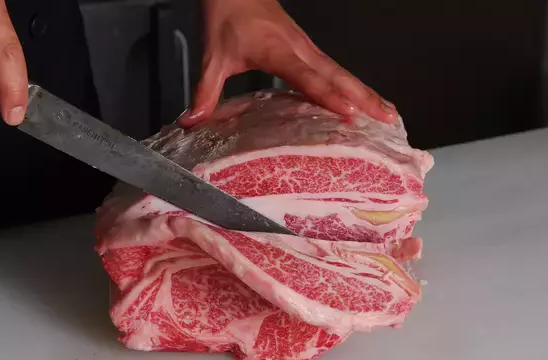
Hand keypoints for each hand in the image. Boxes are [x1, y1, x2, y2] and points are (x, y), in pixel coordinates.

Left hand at [178, 0, 396, 127]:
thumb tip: (192, 121)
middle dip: (365, 98)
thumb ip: (206, 91)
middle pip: (338, 75)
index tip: (349, 113)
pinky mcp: (308, 48)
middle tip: (388, 119)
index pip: (308, 76)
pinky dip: (353, 86)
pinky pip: (335, 69)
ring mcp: (308, 48)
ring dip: (366, 92)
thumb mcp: (214, 56)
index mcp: (279, 50)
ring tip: (387, 113)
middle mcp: (300, 49)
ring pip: (342, 72)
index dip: (328, 95)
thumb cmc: (227, 17)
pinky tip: (362, 99)